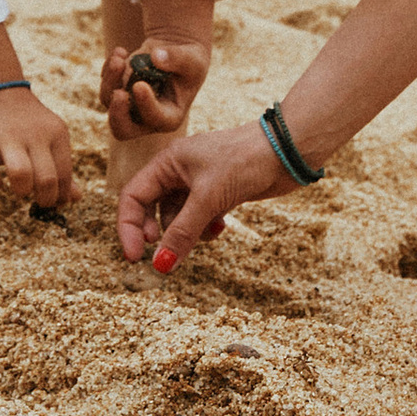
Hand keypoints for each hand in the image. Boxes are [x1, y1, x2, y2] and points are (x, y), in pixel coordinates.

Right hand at [0, 84, 77, 211]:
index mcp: (56, 134)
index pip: (64, 174)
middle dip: (44, 199)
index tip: (52, 202)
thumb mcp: (50, 138)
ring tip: (19, 189)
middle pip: (47, 179)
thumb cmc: (27, 125)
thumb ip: (61, 168)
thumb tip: (75, 198)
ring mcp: (7, 137)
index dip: (60, 196)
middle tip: (36, 200)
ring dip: (21, 191)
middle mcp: (35, 134)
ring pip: (21, 175)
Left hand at [99, 37, 210, 140]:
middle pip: (123, 130)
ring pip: (109, 102)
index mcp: (170, 117)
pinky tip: (121, 52)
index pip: (155, 119)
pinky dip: (109, 68)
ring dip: (111, 80)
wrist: (174, 54)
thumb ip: (178, 58)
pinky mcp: (117, 91)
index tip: (140, 85)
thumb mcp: (192, 58)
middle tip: (118, 93)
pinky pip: (105, 84)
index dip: (146, 105)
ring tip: (120, 57)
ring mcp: (129, 106)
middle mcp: (146, 118)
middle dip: (117, 113)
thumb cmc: (189, 61)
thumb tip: (155, 57)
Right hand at [117, 123, 287, 274]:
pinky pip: (200, 217)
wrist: (287, 149)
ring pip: (179, 217)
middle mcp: (179, 171)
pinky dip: (206, 227)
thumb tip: (160, 266)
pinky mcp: (219, 192)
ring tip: (208, 232)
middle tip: (167, 255)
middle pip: (153, 209)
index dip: (128, 227)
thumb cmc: (245, 160)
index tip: (135, 256)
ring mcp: (199, 182)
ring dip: (188, 233)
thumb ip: (182, 232)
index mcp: (168, 162)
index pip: (133, 197)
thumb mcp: (209, 198)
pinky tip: (221, 228)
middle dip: (161, 233)